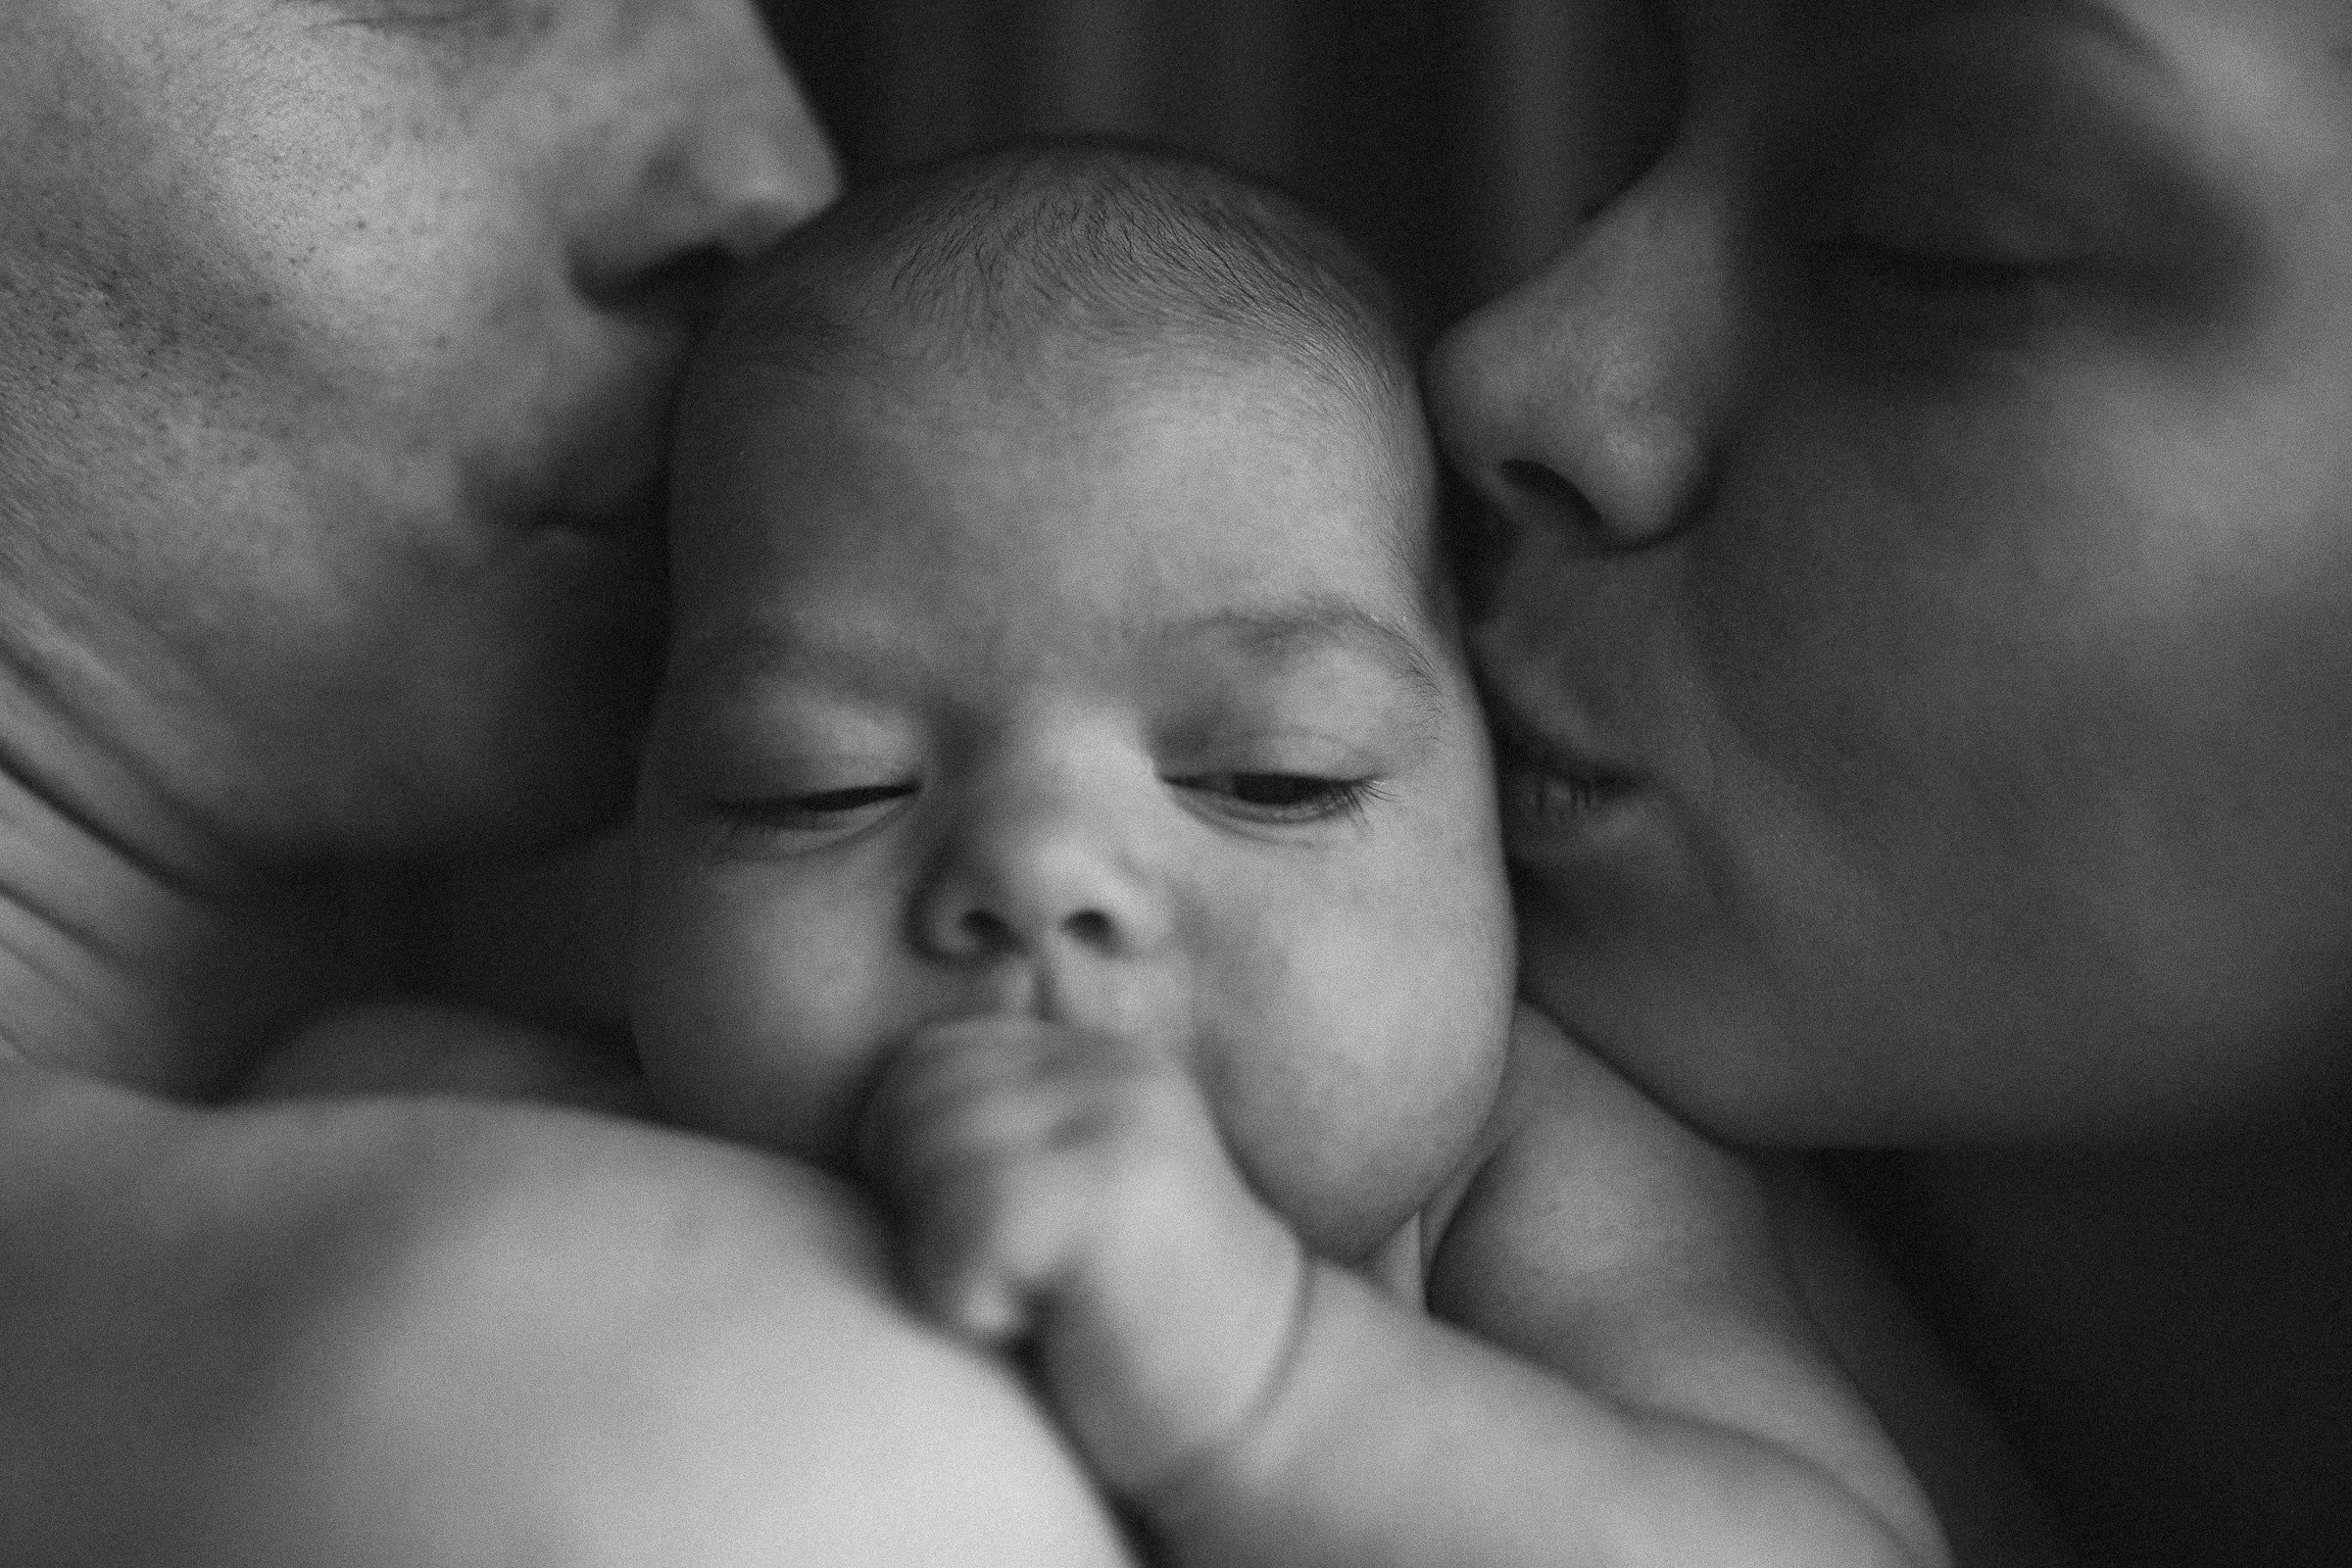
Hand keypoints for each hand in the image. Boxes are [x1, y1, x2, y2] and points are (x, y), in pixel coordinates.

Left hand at [857, 1015, 1310, 1494]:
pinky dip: (967, 1296)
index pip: (929, 1059)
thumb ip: (1001, 1132)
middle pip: (913, 1100)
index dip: (906, 1150)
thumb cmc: (1132, 1320)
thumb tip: (870, 1114)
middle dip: (913, 1200)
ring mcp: (1118, 1122)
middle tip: (995, 1271)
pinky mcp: (1112, 1191)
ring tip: (1024, 1295)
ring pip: (926, 1159)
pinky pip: (961, 1226)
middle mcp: (1112, 1072)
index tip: (969, 1231)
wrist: (1262, 1406)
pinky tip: (1037, 1321)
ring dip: (942, 1255)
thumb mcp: (1072, 1189)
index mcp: (1096, 1062)